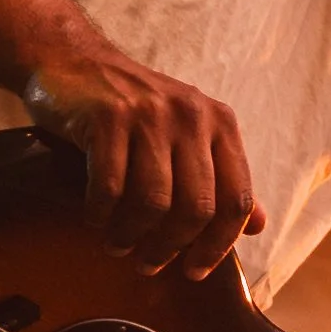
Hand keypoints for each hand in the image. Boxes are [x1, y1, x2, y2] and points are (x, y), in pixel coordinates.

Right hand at [24, 40, 263, 277]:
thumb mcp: (187, 134)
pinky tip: (94, 219)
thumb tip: (256, 226)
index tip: (195, 272)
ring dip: (132, 235)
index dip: (219, 245)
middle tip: (149, 266)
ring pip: (154, 202)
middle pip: (197, 208)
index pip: (236, 199)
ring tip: (118, 246)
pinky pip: (110, 187)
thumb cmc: (133, 109)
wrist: (74, 60)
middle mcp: (192, 115)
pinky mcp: (108, 117)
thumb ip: (222, 177)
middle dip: (171, 248)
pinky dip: (101, 213)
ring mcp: (150, 114)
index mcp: (220, 123)